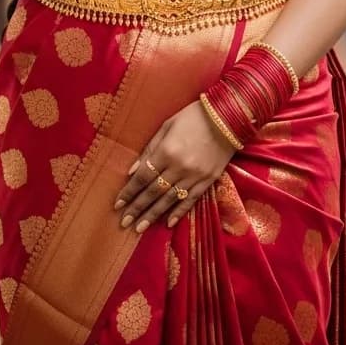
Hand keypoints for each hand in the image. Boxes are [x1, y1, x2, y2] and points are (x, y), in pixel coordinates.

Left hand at [112, 98, 236, 234]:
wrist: (227, 116)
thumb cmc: (193, 117)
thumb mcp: (167, 126)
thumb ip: (150, 149)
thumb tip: (133, 171)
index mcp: (166, 151)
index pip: (143, 177)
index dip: (129, 192)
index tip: (118, 205)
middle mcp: (179, 167)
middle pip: (153, 192)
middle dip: (137, 208)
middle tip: (124, 223)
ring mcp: (195, 176)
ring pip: (169, 200)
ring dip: (153, 215)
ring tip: (139, 228)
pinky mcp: (208, 180)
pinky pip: (190, 200)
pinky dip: (179, 212)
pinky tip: (168, 223)